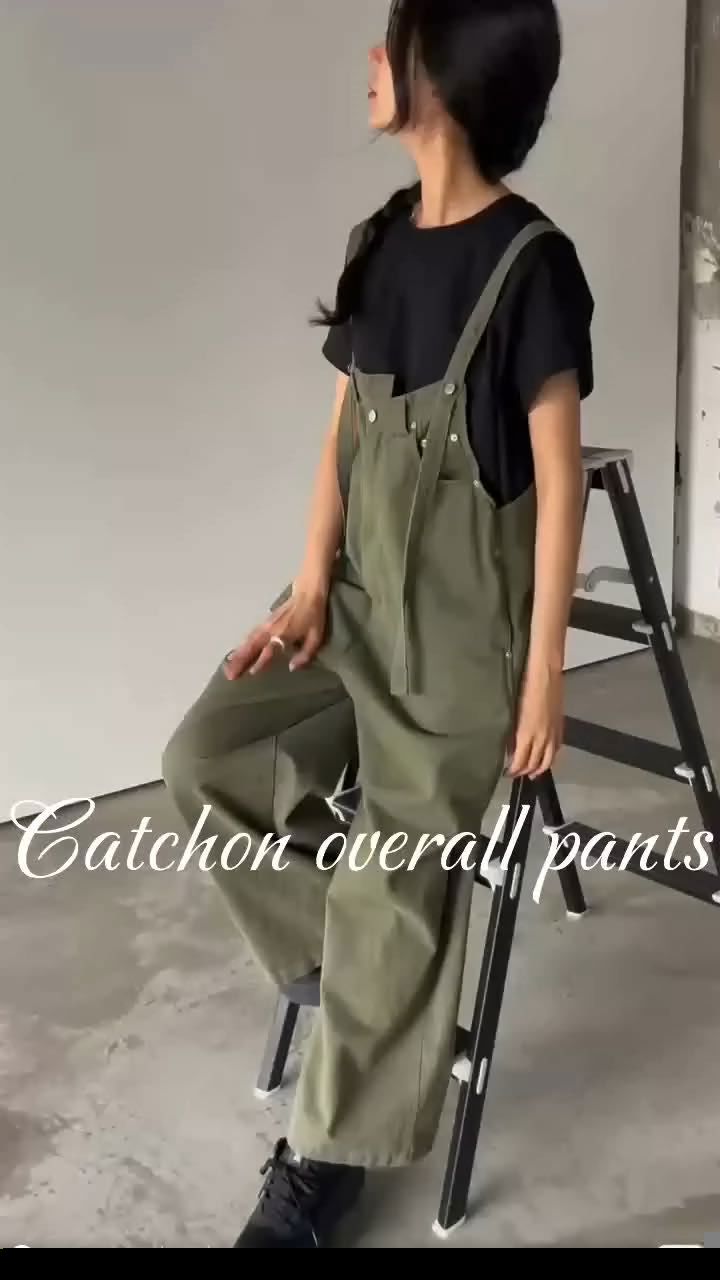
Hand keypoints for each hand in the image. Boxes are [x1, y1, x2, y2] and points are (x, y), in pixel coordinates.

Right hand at [224, 583, 328, 680]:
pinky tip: (235, 654)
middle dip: (240, 661)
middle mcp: (271, 630)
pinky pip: (250, 636)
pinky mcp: (264, 622)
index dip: (260, 662)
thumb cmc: (314, 615)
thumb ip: (305, 654)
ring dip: (237, 655)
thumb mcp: (316, 636)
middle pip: (252, 647)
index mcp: (283, 634)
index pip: (269, 650)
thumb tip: (292, 668)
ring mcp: (266, 625)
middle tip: (230, 675)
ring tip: (227, 668)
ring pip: (248, 642)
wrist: (307, 592)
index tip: (252, 673)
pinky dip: (241, 646)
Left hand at [507, 661, 563, 779]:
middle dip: (525, 772)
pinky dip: (550, 758)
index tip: (506, 773)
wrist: (545, 673)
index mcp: (526, 734)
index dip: (513, 770)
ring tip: (532, 774)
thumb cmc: (524, 688)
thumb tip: (509, 747)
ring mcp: (552, 733)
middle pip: (534, 763)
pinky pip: (556, 749)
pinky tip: (546, 758)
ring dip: (539, 769)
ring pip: (548, 759)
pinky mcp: (560, 726)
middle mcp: (541, 737)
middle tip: (516, 775)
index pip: (520, 761)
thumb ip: (512, 733)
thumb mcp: (513, 712)